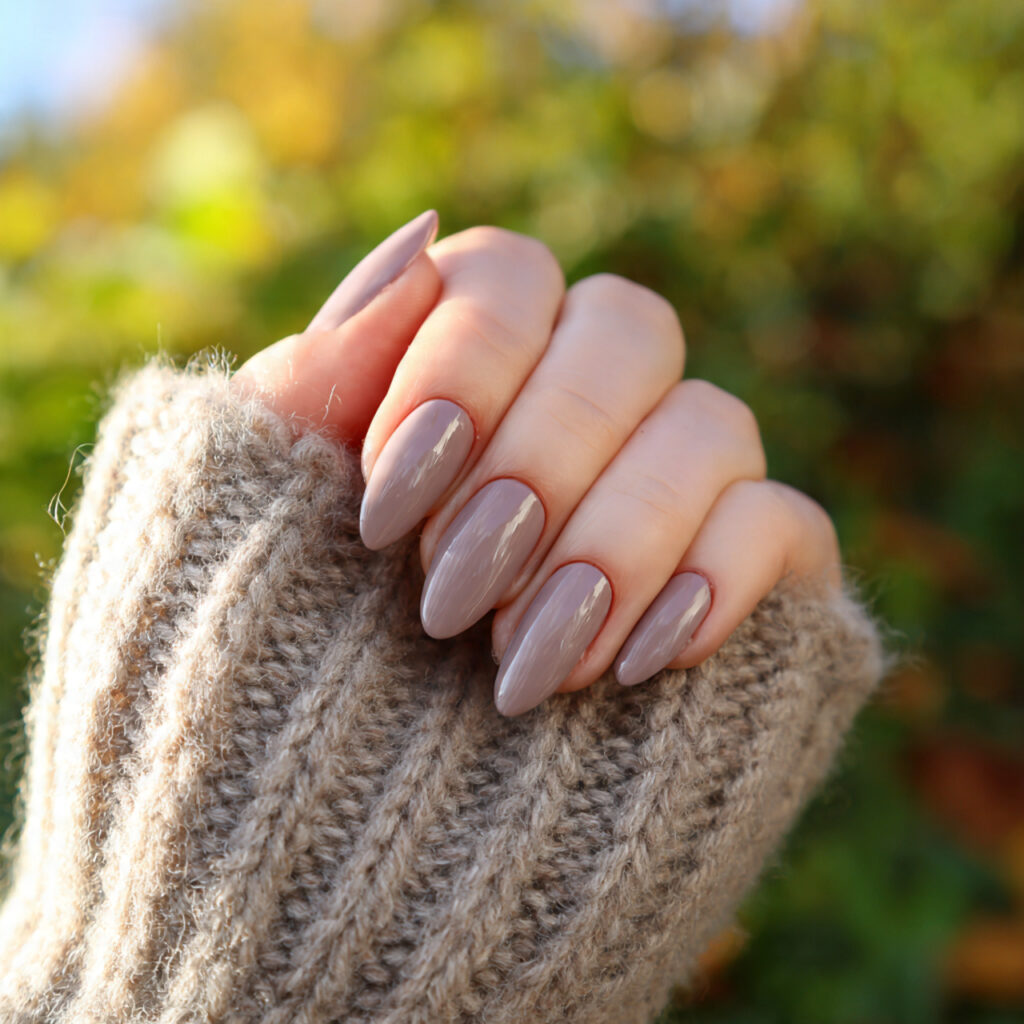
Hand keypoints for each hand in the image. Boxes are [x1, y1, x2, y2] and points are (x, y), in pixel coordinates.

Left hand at [234, 212, 841, 715]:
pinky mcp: (748, 580)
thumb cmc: (286, 661)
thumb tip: (416, 241)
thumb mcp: (265, 515)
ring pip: (713, 424)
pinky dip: (718, 577)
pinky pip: (783, 524)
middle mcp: (583, 409)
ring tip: (528, 665)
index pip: (511, 277)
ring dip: (618, 537)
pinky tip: (640, 660)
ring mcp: (673, 490)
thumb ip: (322, 375)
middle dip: (542, 461)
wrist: (350, 839)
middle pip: (630, 331)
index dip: (464, 368)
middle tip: (451, 601)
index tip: (389, 505)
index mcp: (471, 369)